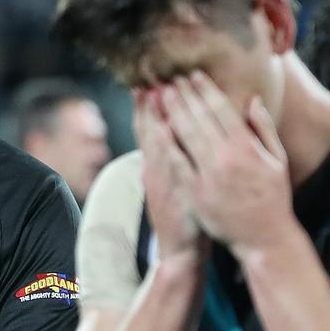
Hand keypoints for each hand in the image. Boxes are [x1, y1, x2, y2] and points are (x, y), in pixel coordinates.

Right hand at [133, 86, 205, 258]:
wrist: (180, 251)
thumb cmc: (184, 219)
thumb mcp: (172, 189)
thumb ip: (171, 165)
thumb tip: (170, 143)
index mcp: (156, 168)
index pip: (149, 131)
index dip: (145, 109)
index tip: (145, 85)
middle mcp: (154, 171)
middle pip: (148, 132)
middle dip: (146, 106)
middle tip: (146, 78)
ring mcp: (161, 182)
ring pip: (154, 143)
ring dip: (152, 119)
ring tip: (152, 93)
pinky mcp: (171, 192)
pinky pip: (168, 164)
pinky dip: (164, 147)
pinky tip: (164, 129)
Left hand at [160, 72, 292, 252]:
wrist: (264, 238)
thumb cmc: (272, 197)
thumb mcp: (278, 161)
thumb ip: (264, 129)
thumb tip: (252, 99)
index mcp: (246, 147)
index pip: (221, 110)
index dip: (205, 90)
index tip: (193, 75)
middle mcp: (226, 158)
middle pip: (199, 118)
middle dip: (184, 95)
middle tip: (170, 78)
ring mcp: (208, 176)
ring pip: (185, 136)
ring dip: (172, 112)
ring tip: (161, 94)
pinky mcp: (194, 192)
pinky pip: (177, 164)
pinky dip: (166, 145)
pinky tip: (156, 128)